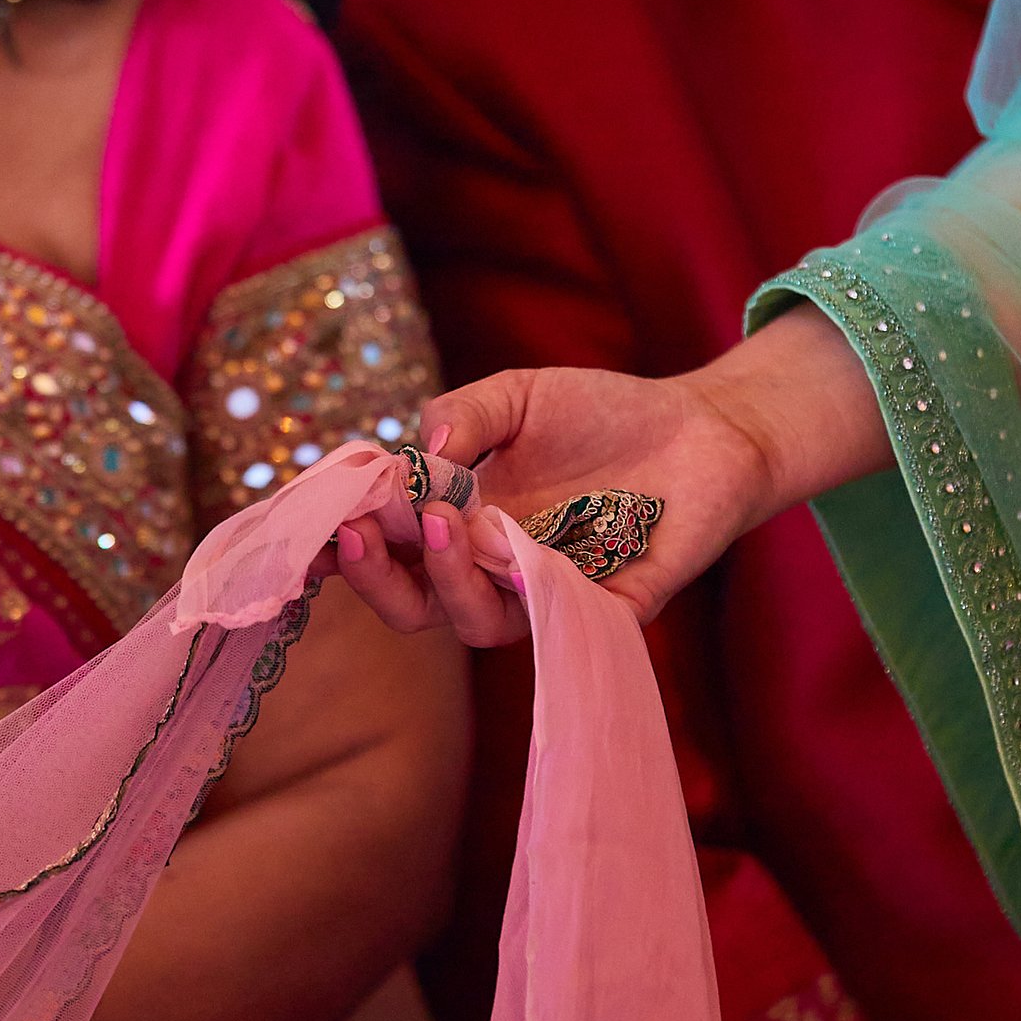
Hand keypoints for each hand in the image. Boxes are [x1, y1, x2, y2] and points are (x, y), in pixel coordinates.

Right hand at [334, 306, 891, 645]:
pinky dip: (528, 596)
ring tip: (441, 521)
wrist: (705, 428)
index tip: (316, 527)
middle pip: (416, 608)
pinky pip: (560, 624)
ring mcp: (547, 598)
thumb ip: (464, 414)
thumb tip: (419, 455)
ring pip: (476, 623)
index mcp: (459, 528)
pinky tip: (509, 549)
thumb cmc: (604, 415)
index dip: (345, 551)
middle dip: (379, 578)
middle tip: (364, 532)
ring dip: (446, 578)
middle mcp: (494, 573)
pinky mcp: (609, 612)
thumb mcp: (519, 395)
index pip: (387, 555)